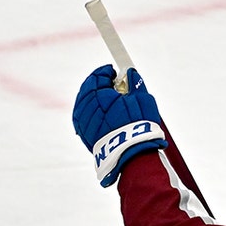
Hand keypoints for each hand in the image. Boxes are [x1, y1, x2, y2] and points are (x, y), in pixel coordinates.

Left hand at [72, 65, 166, 185]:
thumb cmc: (139, 125)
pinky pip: (84, 117)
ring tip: (110, 102)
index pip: (98, 76)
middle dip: (99, 85)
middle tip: (112, 85)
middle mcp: (86, 106)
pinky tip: (104, 114)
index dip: (106, 72)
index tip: (114, 72)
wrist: (131, 154)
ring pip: (85, 103)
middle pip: (88, 89)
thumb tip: (131, 73)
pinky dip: (92, 112)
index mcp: (97, 94)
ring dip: (95, 99)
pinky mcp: (84, 134)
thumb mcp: (142, 99)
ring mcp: (82, 121)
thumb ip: (135, 83)